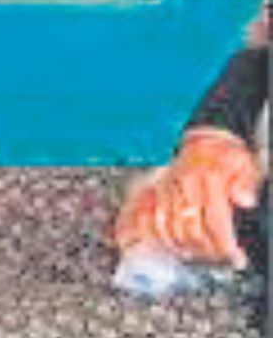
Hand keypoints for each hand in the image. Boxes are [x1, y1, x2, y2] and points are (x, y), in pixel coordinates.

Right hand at [115, 130, 263, 267]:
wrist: (201, 137)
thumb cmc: (224, 153)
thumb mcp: (245, 163)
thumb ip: (246, 182)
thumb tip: (245, 200)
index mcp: (207, 178)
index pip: (215, 223)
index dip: (225, 247)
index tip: (235, 258)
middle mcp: (183, 185)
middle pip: (191, 232)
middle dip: (208, 252)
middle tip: (220, 258)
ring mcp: (165, 189)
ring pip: (169, 230)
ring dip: (185, 248)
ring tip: (200, 254)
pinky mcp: (154, 191)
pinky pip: (148, 218)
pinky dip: (155, 236)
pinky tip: (169, 246)